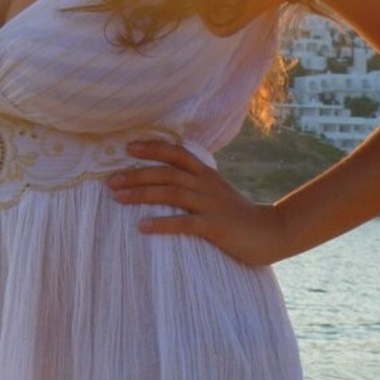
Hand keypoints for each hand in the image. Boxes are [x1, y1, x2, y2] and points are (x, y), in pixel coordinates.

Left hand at [106, 141, 279, 265]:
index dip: (153, 148)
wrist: (269, 232)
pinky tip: (142, 226)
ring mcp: (210, 204)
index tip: (128, 147)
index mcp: (206, 174)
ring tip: (117, 197)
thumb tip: (166, 179)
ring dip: (141, 194)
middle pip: (166, 173)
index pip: (176, 153)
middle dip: (136, 174)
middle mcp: (205, 185)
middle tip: (110, 180)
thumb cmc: (237, 214)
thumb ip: (195, 183)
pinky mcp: (214, 226)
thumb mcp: (216, 192)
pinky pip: (183, 223)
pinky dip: (161, 223)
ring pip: (170, 193)